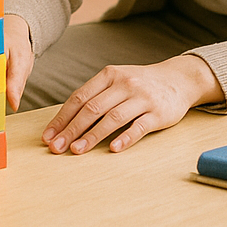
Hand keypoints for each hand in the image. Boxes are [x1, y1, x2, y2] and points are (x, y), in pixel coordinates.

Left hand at [40, 54, 222, 155]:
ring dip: (92, 136)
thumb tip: (66, 120)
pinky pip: (139, 127)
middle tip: (56, 148)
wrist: (178, 78)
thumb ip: (96, 95)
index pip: (80, 97)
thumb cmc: (140, 83)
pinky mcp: (158, 113)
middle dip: (71, 129)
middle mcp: (124, 84)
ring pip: (112, 118)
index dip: (62, 117)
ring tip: (76, 151)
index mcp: (109, 75)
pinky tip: (113, 150)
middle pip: (92, 108)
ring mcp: (142, 98)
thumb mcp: (117, 80)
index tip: (49, 135)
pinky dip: (125, 138)